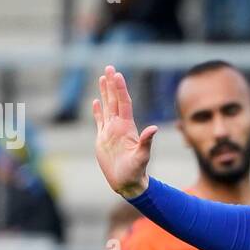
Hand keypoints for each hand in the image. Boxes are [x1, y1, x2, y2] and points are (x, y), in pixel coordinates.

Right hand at [93, 65, 157, 199]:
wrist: (127, 183)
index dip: (120, 89)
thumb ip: (146, 142)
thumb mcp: (142, 156)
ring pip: (107, 107)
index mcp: (127, 127)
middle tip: (109, 67)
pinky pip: (99, 121)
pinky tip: (96, 101)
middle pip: (115, 100)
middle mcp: (119, 126)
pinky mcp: (102, 139)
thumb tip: (154, 128)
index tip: (117, 75)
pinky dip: (97, 111)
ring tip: (102, 78)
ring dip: (104, 92)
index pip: (123, 103)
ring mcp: (110, 132)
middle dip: (112, 84)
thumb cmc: (136, 171)